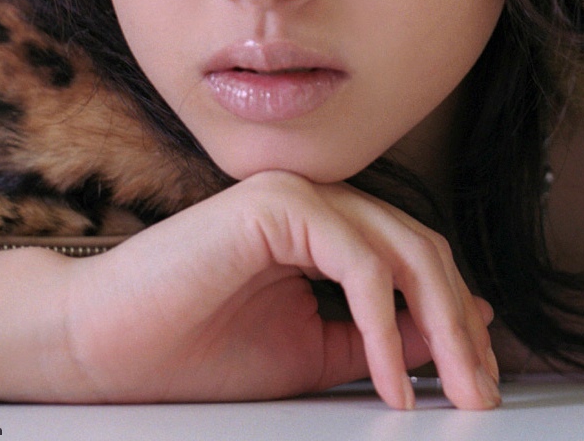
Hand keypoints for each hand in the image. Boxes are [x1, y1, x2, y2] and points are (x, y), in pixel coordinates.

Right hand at [56, 171, 499, 409]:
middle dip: (461, 323)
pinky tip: (391, 376)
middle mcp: (318, 201)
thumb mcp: (308, 353)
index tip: (478, 372)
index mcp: (324, 228)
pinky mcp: (277, 204)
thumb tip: (448, 332)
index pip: (414, 258)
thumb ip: (371, 337)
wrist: (103, 347)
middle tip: (480, 390)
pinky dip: (384, 322)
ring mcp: (298, 194)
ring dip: (440, 322)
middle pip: (421, 249)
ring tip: (454, 388)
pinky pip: (358, 260)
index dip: (456, 314)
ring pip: (402, 247)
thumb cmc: (191, 350)